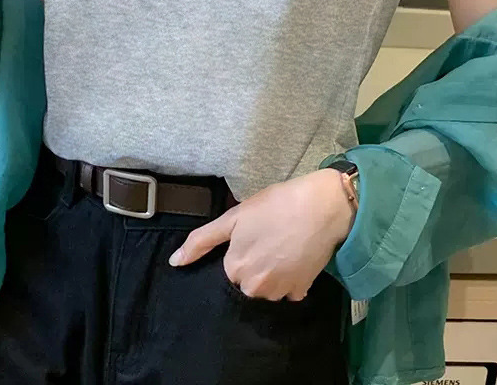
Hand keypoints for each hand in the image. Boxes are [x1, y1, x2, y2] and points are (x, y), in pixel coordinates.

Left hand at [167, 167, 355, 300]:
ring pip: (268, 289)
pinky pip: (290, 291)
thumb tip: (174, 263)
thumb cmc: (276, 205)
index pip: (229, 271)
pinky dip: (291, 279)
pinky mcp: (302, 290)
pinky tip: (296, 257)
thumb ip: (202, 241)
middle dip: (254, 267)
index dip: (240, 253)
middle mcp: (254, 287)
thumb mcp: (235, 216)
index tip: (252, 238)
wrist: (322, 205)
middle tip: (269, 240)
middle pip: (247, 283)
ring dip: (273, 275)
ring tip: (283, 247)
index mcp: (235, 269)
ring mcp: (280, 292)